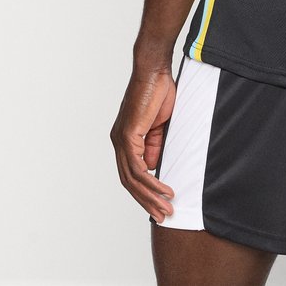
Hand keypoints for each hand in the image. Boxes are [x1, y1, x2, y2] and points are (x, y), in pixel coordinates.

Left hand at [110, 67, 176, 222]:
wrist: (154, 71)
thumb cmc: (158, 92)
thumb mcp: (160, 126)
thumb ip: (154, 146)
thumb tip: (153, 168)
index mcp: (125, 139)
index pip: (131, 174)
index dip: (144, 191)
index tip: (160, 203)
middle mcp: (119, 142)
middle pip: (129, 182)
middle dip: (147, 201)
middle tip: (164, 215)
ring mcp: (121, 140)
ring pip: (132, 178)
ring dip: (150, 196)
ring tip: (167, 207)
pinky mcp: (127, 135)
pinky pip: (137, 167)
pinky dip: (150, 181)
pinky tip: (164, 189)